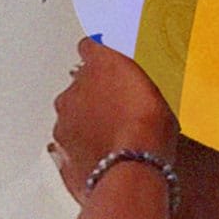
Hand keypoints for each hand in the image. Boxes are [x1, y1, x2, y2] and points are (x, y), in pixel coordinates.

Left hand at [51, 36, 178, 205]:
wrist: (132, 171)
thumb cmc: (148, 129)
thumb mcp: (156, 93)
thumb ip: (133, 80)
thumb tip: (128, 76)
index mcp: (99, 66)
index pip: (90, 47)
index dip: (98, 55)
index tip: (104, 60)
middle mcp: (74, 91)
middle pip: (79, 85)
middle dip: (94, 94)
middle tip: (119, 109)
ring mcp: (64, 124)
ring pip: (72, 116)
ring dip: (86, 122)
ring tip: (114, 136)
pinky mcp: (62, 154)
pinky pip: (69, 145)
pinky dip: (81, 148)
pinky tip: (103, 155)